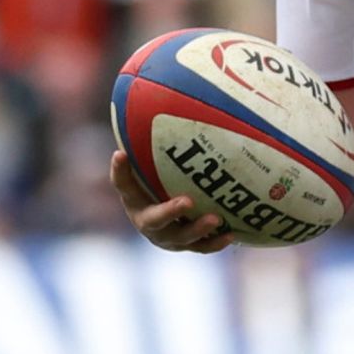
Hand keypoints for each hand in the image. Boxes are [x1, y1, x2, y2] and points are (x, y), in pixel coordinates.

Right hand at [109, 151, 233, 253]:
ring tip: (216, 218)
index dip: (120, 171)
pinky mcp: (189, 245)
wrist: (170, 222)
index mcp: (136, 202)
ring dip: (198, 230)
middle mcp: (149, 222)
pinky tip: (233, 234)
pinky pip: (202, 248)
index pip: (124, 186)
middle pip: (154, 220)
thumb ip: (156, 147)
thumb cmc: (163, 184)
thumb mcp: (156, 167)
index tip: (120, 153)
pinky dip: (216, 243)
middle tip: (187, 201)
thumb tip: (166, 105)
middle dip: (170, 212)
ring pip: (181, 239)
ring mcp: (169, 237)